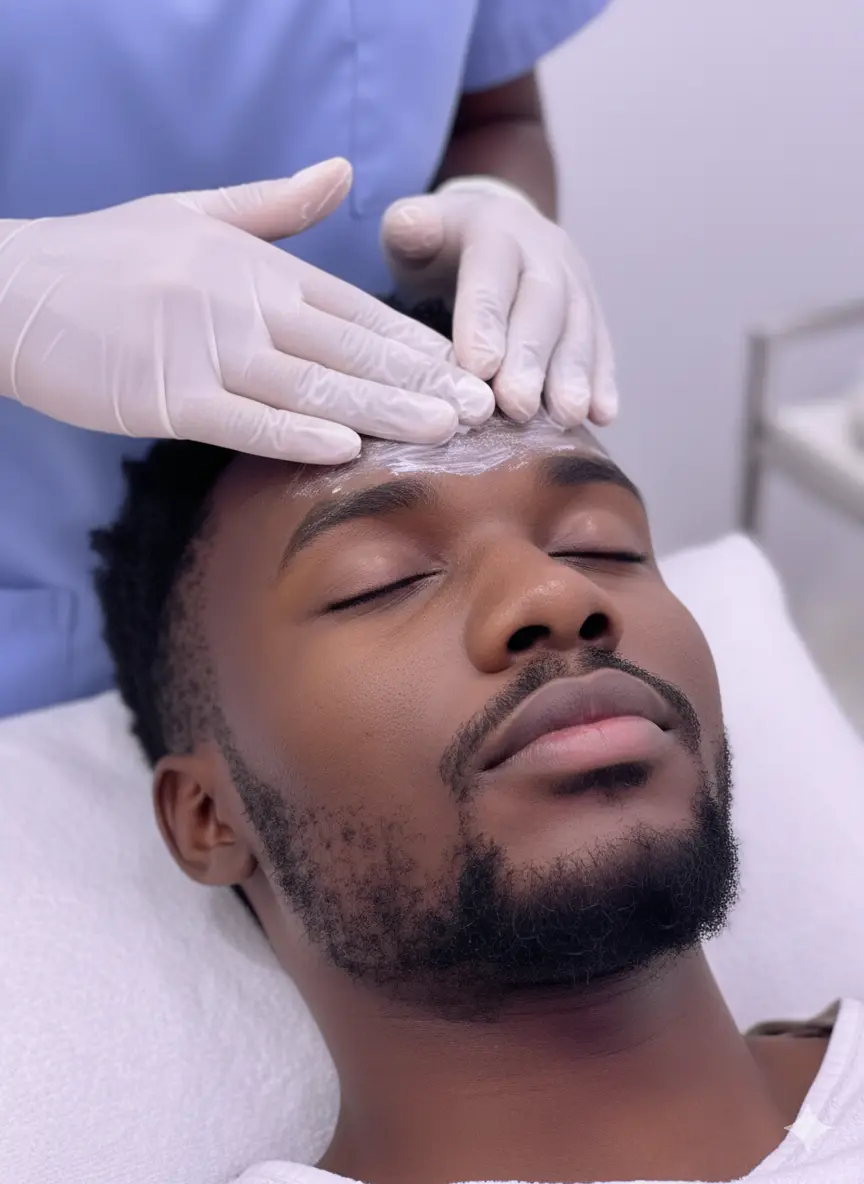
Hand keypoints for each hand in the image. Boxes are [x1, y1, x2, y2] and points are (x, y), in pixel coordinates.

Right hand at [0, 160, 493, 462]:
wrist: (12, 288)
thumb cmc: (106, 257)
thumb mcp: (194, 214)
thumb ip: (275, 205)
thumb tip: (345, 173)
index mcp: (255, 265)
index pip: (354, 308)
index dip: (415, 342)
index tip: (470, 368)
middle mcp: (241, 302)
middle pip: (349, 346)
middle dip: (422, 379)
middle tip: (484, 408)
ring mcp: (204, 347)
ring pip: (311, 382)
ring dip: (381, 407)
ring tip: (443, 430)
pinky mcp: (165, 393)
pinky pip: (242, 417)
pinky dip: (294, 430)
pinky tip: (345, 445)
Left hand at [382, 178, 617, 427]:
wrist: (490, 233)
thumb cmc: (438, 247)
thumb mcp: (411, 229)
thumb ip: (407, 229)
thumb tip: (409, 226)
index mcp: (496, 228)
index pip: (492, 272)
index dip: (487, 319)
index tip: (478, 368)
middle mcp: (544, 251)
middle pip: (543, 304)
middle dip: (532, 358)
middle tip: (518, 405)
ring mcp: (574, 281)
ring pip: (580, 327)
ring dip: (575, 375)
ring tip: (567, 416)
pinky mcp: (592, 313)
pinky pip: (602, 346)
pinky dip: (603, 382)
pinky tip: (603, 415)